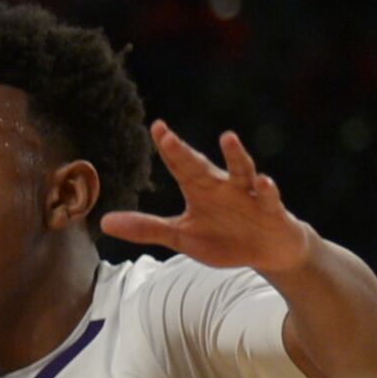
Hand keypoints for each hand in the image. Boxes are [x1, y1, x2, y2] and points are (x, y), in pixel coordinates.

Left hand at [104, 123, 314, 272]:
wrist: (268, 250)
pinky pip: (268, 197)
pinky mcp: (271, 210)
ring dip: (235, 155)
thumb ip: (146, 228)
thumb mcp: (181, 236)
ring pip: (241, 170)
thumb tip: (105, 222)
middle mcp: (223, 185)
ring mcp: (248, 195)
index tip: (156, 128)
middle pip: (200, 166)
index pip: (179, 165)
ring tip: (227, 138)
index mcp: (199, 189)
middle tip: (165, 137)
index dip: (167, 149)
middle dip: (183, 152)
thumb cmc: (224, 238)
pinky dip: (266, 190)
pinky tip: (263, 181)